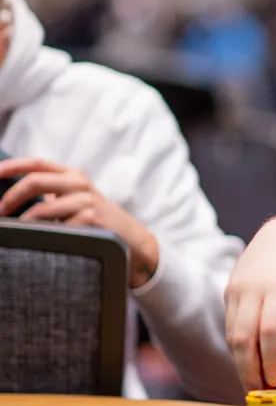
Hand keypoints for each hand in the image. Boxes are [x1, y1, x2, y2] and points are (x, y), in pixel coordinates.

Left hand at [0, 157, 159, 288]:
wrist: (132, 240)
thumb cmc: (97, 221)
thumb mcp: (76, 200)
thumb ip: (52, 193)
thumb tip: (12, 197)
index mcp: (73, 175)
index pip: (37, 163)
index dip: (12, 166)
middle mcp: (80, 183)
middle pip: (35, 181)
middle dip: (10, 197)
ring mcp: (87, 200)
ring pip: (42, 209)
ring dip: (24, 223)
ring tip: (18, 233)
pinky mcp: (92, 219)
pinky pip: (57, 228)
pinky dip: (46, 237)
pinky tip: (48, 242)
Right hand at [224, 215, 275, 390]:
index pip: (270, 331)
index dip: (270, 360)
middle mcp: (254, 288)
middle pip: (243, 338)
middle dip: (249, 371)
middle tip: (260, 395)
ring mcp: (237, 289)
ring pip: (231, 335)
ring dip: (241, 363)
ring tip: (255, 384)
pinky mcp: (228, 291)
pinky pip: (229, 326)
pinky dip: (238, 347)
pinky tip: (250, 362)